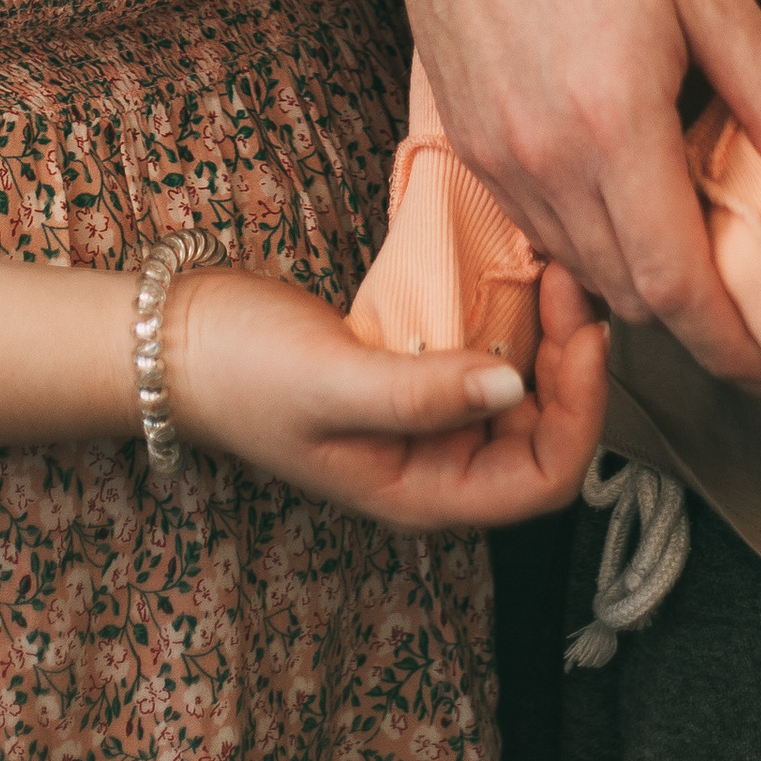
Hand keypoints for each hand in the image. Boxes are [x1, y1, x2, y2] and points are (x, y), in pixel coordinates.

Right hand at [170, 254, 608, 528]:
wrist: (177, 334)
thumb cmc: (241, 371)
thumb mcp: (333, 383)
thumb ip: (422, 391)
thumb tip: (511, 386)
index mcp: (425, 493)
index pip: (544, 480)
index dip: (581, 410)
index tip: (584, 329)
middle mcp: (438, 463)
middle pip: (548, 433)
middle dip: (575, 362)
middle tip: (572, 280)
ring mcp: (430, 418)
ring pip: (525, 390)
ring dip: (550, 335)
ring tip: (553, 267)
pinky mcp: (418, 371)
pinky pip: (489, 353)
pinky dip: (513, 317)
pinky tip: (515, 272)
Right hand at [360, 0, 760, 394]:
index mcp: (613, 127)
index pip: (679, 286)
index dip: (732, 344)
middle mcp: (544, 161)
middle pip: (631, 295)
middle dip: (696, 321)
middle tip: (752, 313)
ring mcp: (494, 155)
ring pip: (581, 268)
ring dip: (642, 282)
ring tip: (694, 251)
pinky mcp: (462, 138)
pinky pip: (537, 227)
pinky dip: (589, 240)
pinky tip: (623, 197)